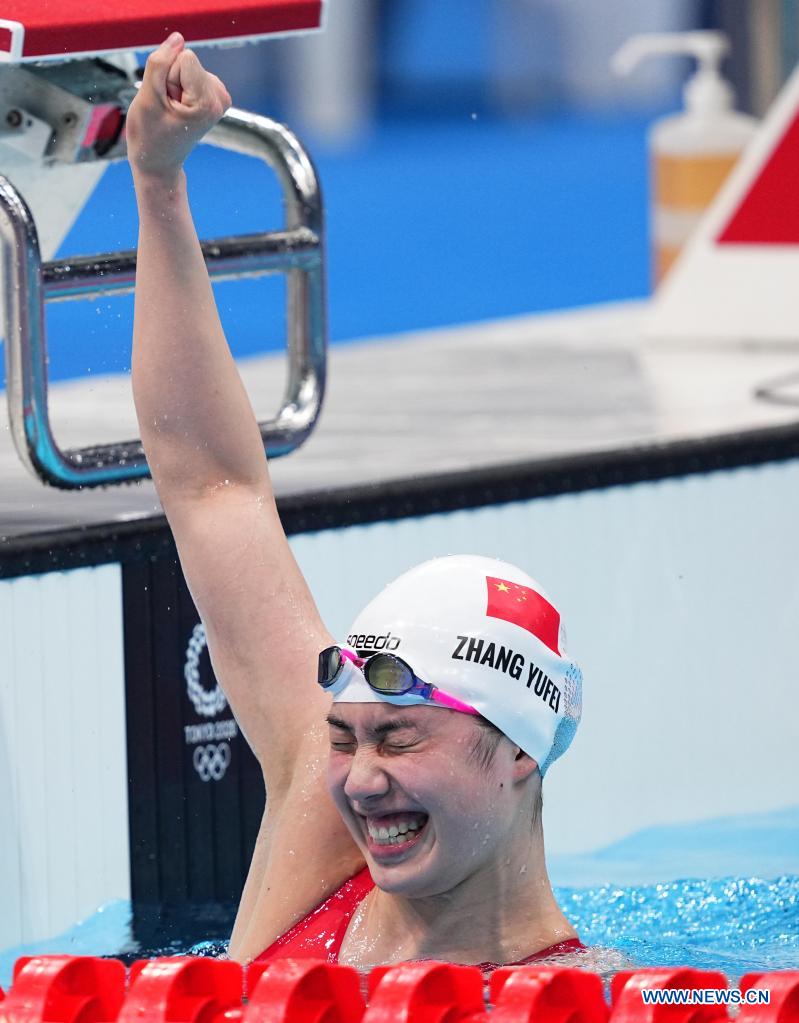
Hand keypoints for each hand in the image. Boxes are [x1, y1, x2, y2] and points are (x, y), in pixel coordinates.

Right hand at [126, 33, 231, 183]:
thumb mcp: (148, 96)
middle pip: (187, 59)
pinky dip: (179, 87)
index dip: (167, 76)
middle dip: (170, 80)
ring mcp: (219, 97)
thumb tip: (179, 38)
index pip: (185, 57)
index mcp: (208, 102)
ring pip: (186, 64)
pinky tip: (177, 108)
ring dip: (173, 84)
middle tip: (167, 108)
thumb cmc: (150, 134)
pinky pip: (189, 71)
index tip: (166, 102)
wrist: (158, 161)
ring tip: (171, 110)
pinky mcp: (213, 94)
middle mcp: (220, 98)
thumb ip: (160, 63)